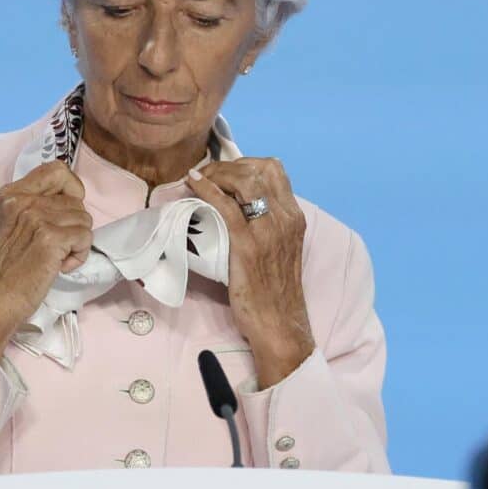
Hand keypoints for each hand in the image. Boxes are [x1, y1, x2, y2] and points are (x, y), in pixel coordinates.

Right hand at [0, 161, 92, 359]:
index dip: (72, 188)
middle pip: (75, 200)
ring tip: (55, 259)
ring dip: (76, 243)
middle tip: (55, 248)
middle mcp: (22, 200)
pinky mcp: (50, 238)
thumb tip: (67, 202)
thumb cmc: (0, 273)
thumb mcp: (7, 227)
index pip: (56, 169)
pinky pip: (85, 237)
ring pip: (84, 219)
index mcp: (10, 194)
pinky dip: (78, 256)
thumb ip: (31, 209)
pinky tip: (59, 268)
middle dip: (73, 225)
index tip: (69, 211)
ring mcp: (36, 217)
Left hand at [187, 158, 314, 387]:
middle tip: (207, 175)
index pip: (274, 169)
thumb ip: (268, 226)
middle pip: (258, 168)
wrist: (280, 325)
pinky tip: (193, 184)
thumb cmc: (274, 292)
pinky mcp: (248, 246)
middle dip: (227, 165)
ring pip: (243, 181)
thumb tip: (238, 208)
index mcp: (294, 217)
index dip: (245, 163)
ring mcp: (268, 231)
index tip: (224, 172)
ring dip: (216, 173)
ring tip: (198, 180)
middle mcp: (285, 219)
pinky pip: (226, 207)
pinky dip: (207, 189)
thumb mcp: (280, 249)